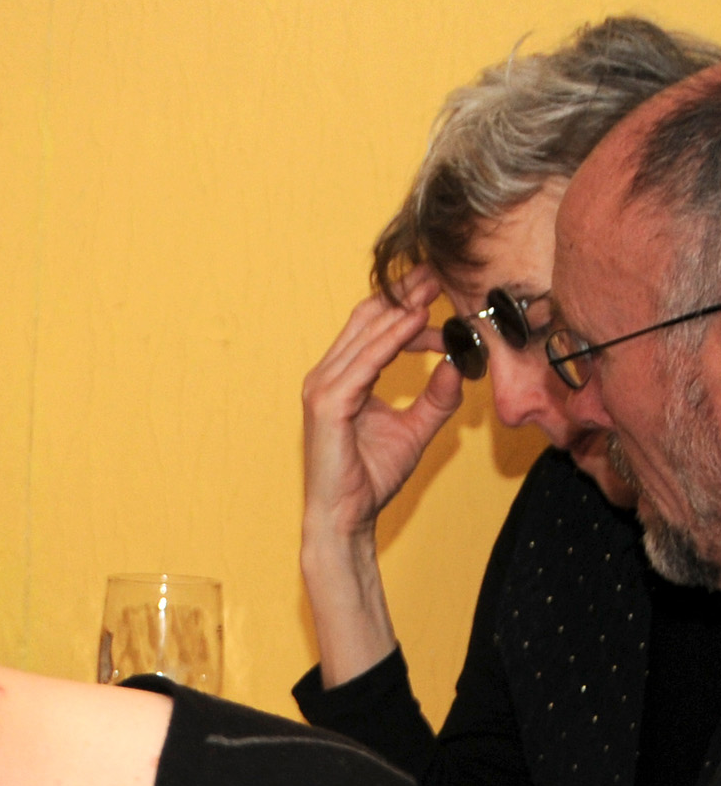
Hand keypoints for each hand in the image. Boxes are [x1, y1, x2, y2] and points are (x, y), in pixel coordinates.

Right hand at [299, 274, 464, 685]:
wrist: (345, 517)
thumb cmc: (370, 478)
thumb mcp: (415, 429)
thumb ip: (437, 397)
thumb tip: (461, 366)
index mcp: (341, 379)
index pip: (375, 328)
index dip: (408, 304)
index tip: (444, 287)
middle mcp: (326, 377)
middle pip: (368, 318)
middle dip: (406, 292)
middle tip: (443, 268)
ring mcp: (323, 388)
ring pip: (366, 333)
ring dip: (403, 307)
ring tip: (436, 284)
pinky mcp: (329, 404)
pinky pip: (365, 362)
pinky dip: (392, 340)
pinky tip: (419, 322)